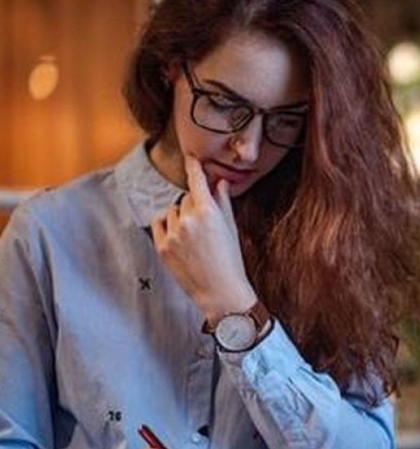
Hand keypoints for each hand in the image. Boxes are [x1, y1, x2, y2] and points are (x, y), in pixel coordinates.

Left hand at [151, 155, 256, 322]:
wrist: (221, 291)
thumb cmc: (231, 260)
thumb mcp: (231, 228)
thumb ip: (223, 202)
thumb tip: (220, 183)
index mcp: (208, 212)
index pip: (197, 182)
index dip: (194, 168)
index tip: (191, 157)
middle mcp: (188, 220)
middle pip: (187, 198)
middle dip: (195, 206)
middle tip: (206, 226)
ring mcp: (173, 234)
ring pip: (172, 210)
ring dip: (180, 216)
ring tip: (193, 236)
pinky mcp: (162, 247)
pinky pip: (159, 223)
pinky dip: (167, 225)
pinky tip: (179, 237)